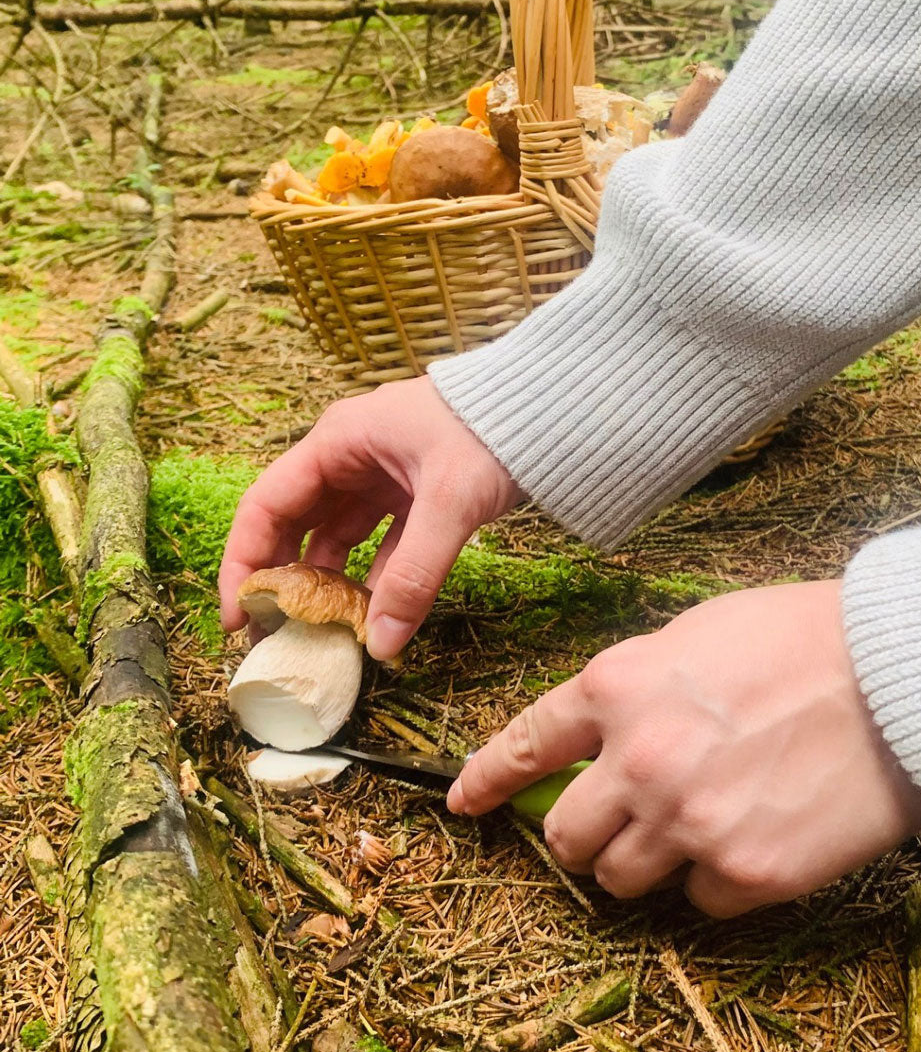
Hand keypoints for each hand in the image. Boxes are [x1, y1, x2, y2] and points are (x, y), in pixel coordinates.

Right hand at [219, 376, 521, 659]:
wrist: (551, 405)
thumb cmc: (492, 431)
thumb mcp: (450, 503)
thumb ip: (414, 574)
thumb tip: (382, 645)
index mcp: (339, 442)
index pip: (266, 506)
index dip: (245, 563)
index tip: (238, 618)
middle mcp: (351, 456)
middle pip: (296, 525)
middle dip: (284, 581)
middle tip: (277, 638)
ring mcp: (384, 474)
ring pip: (340, 538)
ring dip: (332, 584)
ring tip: (324, 636)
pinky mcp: (417, 492)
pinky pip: (382, 543)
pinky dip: (377, 578)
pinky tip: (376, 617)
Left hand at [448, 581, 920, 916]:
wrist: (899, 675)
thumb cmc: (803, 636)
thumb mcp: (697, 632)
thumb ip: (636, 687)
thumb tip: (603, 738)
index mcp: (619, 686)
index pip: (526, 743)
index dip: (487, 778)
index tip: (465, 803)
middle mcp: (640, 760)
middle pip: (564, 836)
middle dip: (580, 833)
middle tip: (615, 822)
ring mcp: (690, 822)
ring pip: (621, 879)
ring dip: (643, 860)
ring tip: (694, 825)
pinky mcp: (745, 872)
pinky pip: (699, 899)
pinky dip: (716, 877)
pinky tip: (755, 834)